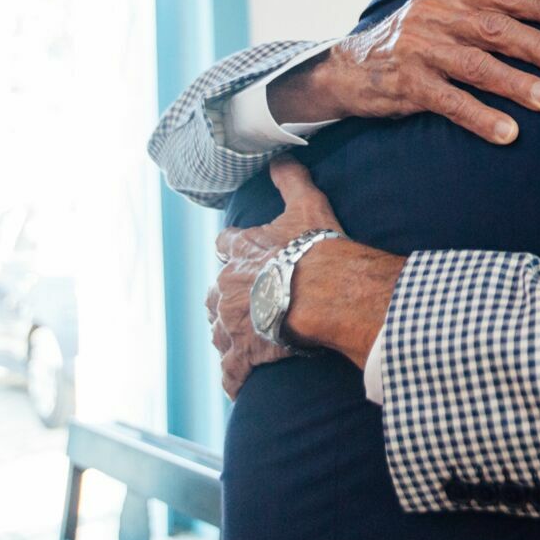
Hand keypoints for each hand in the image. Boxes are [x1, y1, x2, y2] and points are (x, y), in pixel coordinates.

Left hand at [206, 161, 344, 399]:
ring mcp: (231, 323)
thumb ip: (291, 179)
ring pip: (220, 332)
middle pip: (217, 295)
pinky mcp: (241, 353)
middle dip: (231, 301)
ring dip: (231, 337)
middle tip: (251, 307)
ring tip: (247, 344)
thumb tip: (283, 156)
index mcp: (240, 252)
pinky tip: (241, 383)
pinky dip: (235, 377)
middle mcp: (227, 288)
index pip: (227, 247)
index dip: (236, 252)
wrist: (322, 292)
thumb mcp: (306, 205)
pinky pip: (231, 370)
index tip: (245, 258)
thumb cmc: (314, 248)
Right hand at [311, 0, 539, 143]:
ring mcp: (420, 50)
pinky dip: (481, 117)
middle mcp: (435, 15)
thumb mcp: (439, 5)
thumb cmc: (410, 36)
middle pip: (495, 28)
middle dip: (537, 46)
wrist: (348, 66)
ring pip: (476, 65)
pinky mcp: (407, 85)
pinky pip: (450, 102)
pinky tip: (507, 132)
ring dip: (516, 83)